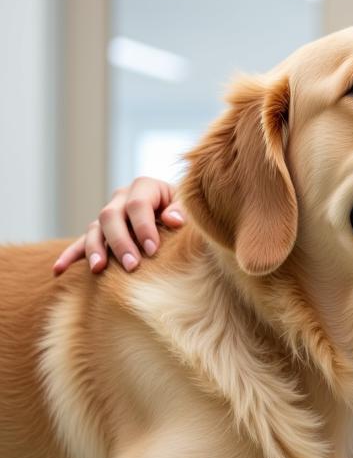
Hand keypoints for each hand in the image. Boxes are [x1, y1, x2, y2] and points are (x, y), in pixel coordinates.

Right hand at [52, 177, 184, 275]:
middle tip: (132, 265)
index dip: (143, 227)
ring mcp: (109, 214)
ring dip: (95, 249)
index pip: (137, 204)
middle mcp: (122, 198)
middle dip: (120, 242)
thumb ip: (182, 210)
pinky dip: (70, 255)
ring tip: (98, 269)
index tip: (153, 250)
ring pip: (95, 229)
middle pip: (111, 216)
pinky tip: (59, 270)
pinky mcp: (101, 232)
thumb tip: (172, 219)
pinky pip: (81, 242)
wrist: (179, 215)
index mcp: (145, 187)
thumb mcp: (190, 205)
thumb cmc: (188, 211)